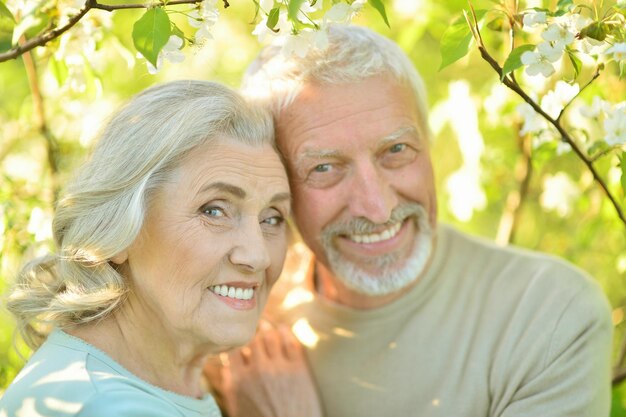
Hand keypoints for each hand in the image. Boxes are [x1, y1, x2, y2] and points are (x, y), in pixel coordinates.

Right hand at [204, 321, 322, 416]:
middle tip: (253, 325)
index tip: (237, 338)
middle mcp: (258, 371)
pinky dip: (286, 333)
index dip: (234, 341)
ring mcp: (279, 368)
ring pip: (270, 335)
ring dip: (268, 329)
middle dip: (251, 331)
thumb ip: (230, 386)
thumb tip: (227, 366)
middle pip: (252, 338)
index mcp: (239, 381)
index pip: (233, 348)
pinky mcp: (299, 369)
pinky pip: (291, 342)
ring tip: (267, 326)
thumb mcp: (238, 409)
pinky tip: (283, 331)